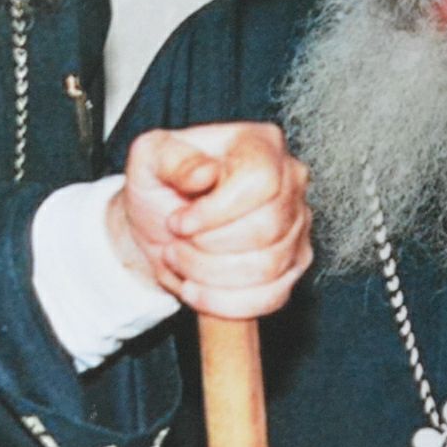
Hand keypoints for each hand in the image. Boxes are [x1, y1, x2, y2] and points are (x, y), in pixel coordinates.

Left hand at [110, 123, 312, 318]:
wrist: (162, 227)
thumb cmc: (160, 185)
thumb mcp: (149, 159)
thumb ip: (172, 159)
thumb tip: (205, 173)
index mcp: (261, 144)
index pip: (261, 182)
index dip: (216, 212)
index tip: (178, 223)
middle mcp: (291, 181)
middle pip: (266, 229)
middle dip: (208, 249)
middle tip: (174, 244)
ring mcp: (298, 225)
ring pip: (268, 268)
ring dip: (211, 276)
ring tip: (181, 261)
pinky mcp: (294, 265)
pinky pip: (272, 296)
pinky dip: (226, 302)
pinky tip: (197, 289)